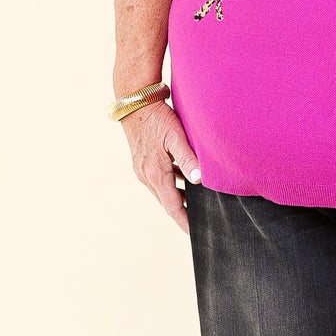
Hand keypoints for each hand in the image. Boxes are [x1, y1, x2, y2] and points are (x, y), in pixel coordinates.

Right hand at [119, 99, 201, 234]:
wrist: (135, 103)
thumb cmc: (157, 118)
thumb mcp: (176, 137)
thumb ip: (188, 158)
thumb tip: (199, 180)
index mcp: (156, 173)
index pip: (173, 206)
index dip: (185, 221)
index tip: (195, 233)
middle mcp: (146, 175)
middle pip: (167, 202)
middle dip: (183, 213)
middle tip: (200, 222)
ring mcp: (142, 169)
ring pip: (163, 191)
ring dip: (178, 198)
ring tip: (197, 205)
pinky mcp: (142, 162)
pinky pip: (159, 180)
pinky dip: (172, 184)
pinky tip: (185, 181)